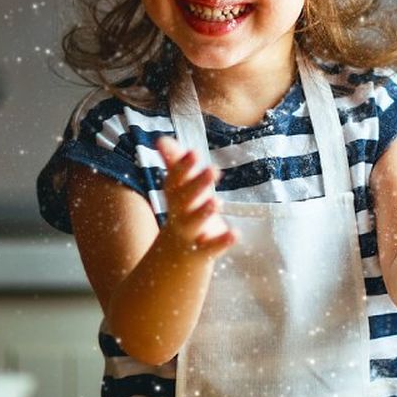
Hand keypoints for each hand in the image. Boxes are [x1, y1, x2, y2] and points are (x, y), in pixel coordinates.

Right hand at [154, 137, 235, 259]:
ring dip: (204, 211)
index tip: (194, 153)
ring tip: (217, 201)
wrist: (175, 257)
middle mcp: (179, 213)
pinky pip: (211, 246)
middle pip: (185, 198)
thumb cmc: (183, 212)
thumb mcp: (179, 190)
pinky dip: (222, 241)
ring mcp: (190, 232)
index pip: (176, 179)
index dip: (183, 167)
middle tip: (213, 169)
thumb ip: (174, 164)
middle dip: (197, 184)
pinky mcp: (203, 250)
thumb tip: (160, 139)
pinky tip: (235, 233)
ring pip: (194, 222)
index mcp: (176, 196)